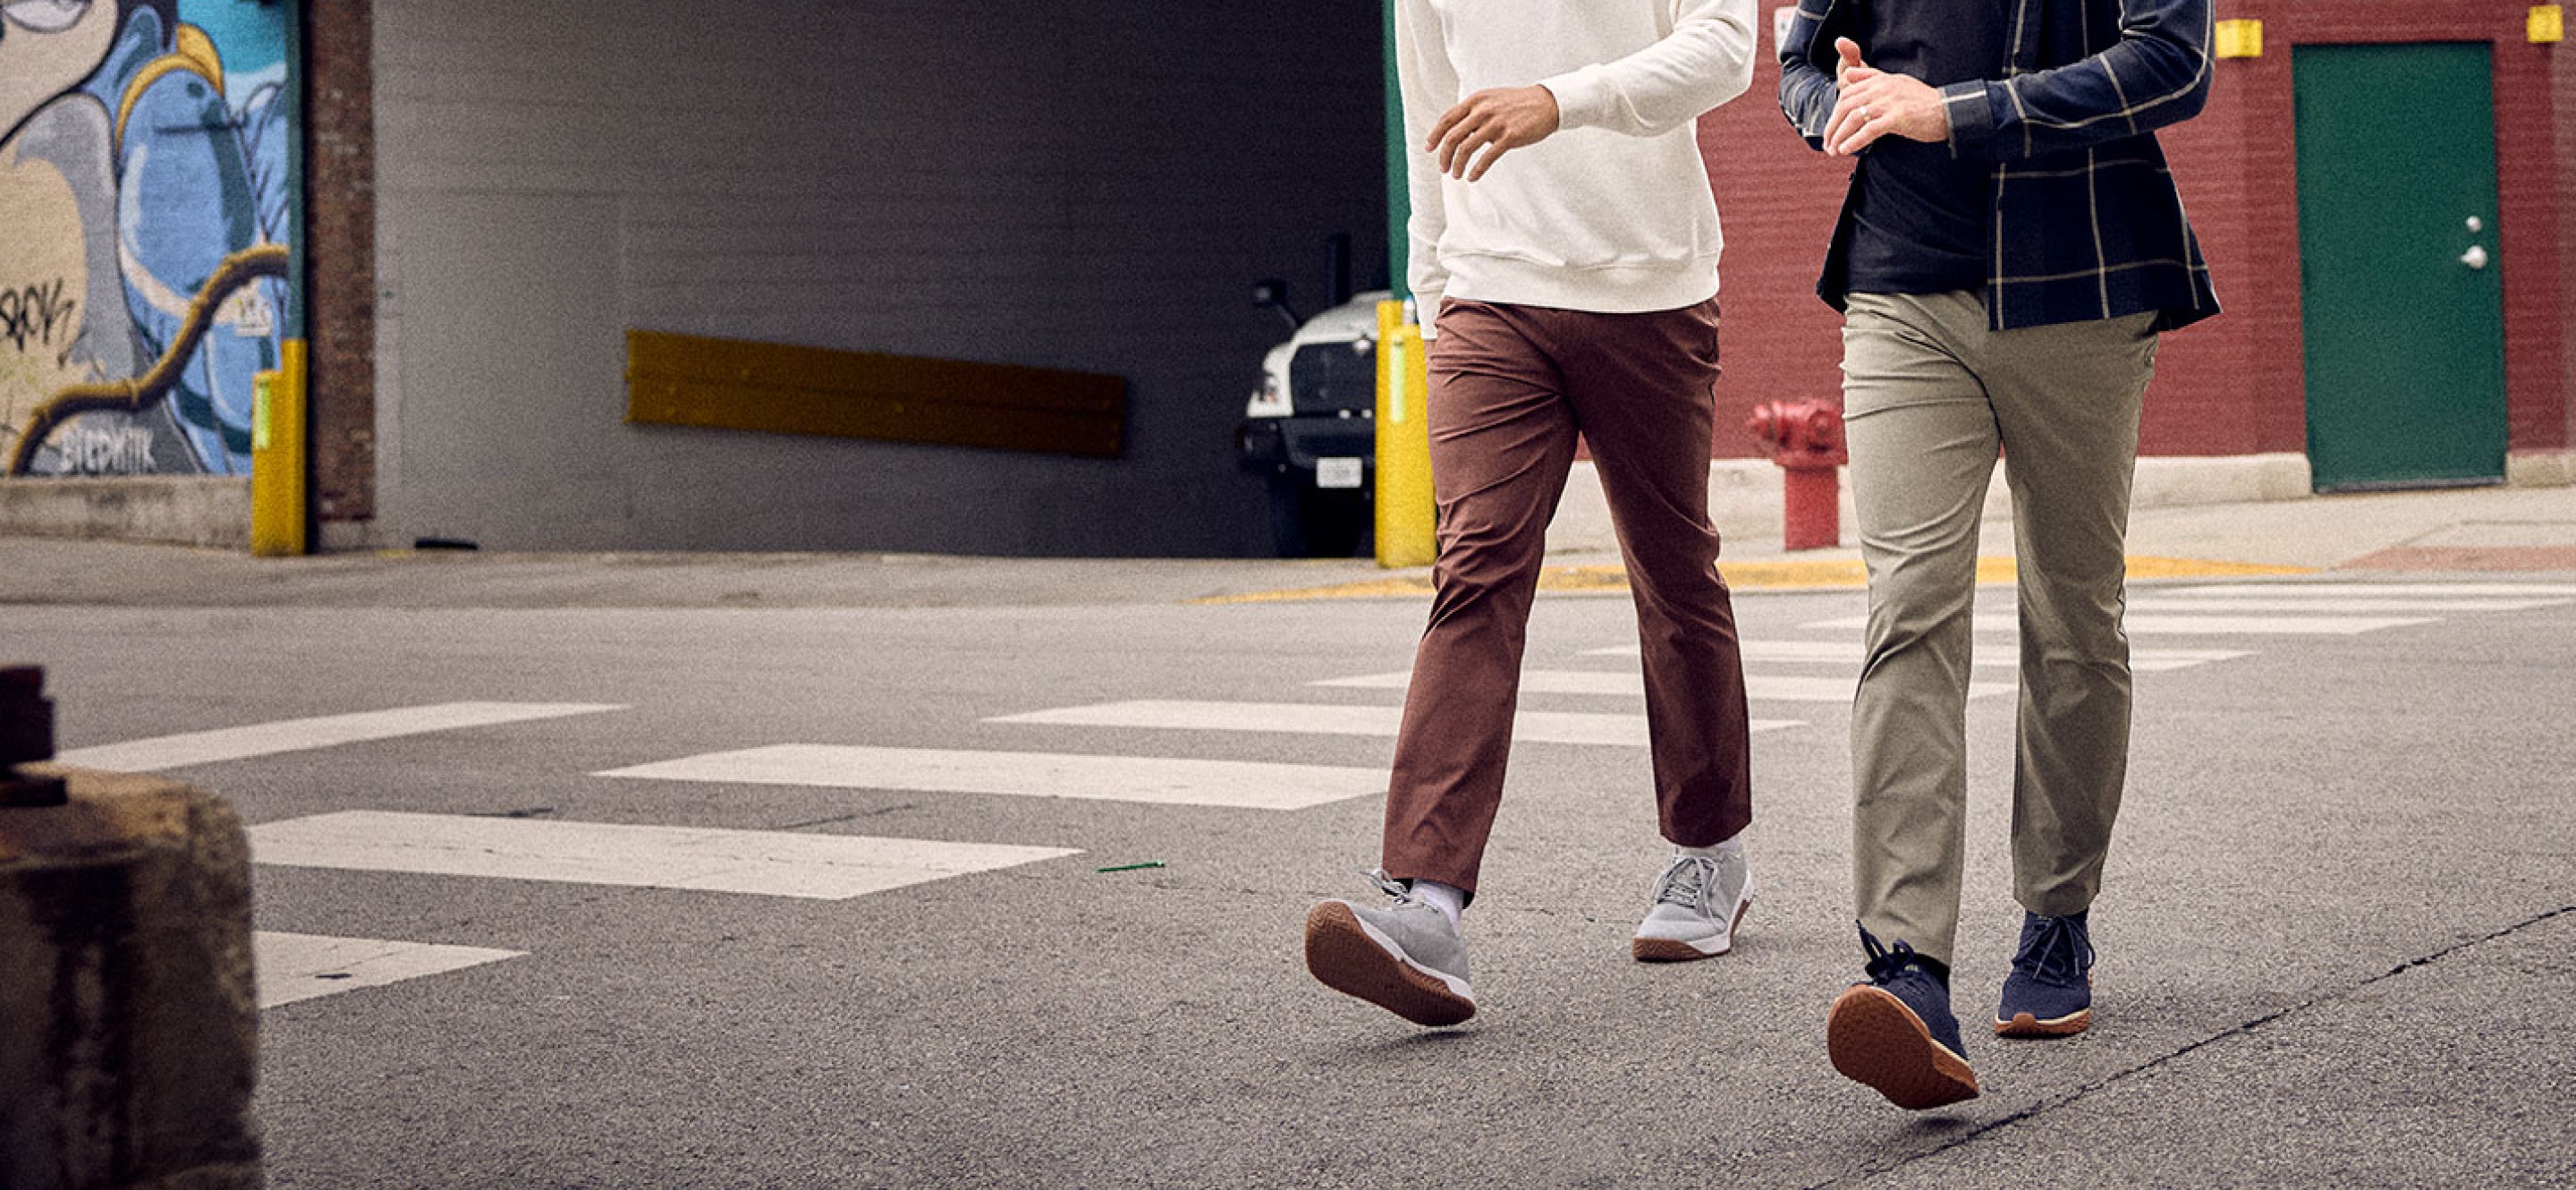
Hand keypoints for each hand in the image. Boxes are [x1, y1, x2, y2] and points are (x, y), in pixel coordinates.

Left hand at [1428, 86, 1561, 181]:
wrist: (1546, 103)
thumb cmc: (1516, 104)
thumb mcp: (1491, 100)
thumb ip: (1473, 114)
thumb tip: (1456, 134)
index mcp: (1476, 100)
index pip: (1447, 119)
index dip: (1435, 136)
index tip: (1429, 149)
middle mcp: (1483, 110)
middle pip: (1452, 136)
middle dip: (1444, 156)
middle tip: (1443, 168)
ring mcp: (1496, 124)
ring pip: (1466, 149)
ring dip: (1458, 165)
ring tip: (1456, 175)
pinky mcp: (1509, 137)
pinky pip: (1486, 158)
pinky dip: (1476, 170)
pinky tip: (1472, 177)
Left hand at [1822, 38, 1948, 156]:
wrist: (1948, 110)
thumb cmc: (1921, 101)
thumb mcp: (1895, 82)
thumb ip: (1871, 77)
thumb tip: (1848, 74)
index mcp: (1880, 80)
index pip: (1847, 92)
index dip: (1835, 111)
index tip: (1831, 128)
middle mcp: (1882, 88)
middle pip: (1846, 105)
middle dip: (1832, 126)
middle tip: (1827, 144)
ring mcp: (1889, 102)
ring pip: (1854, 118)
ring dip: (1839, 136)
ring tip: (1833, 151)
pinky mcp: (1897, 118)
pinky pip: (1869, 130)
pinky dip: (1854, 141)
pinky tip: (1846, 150)